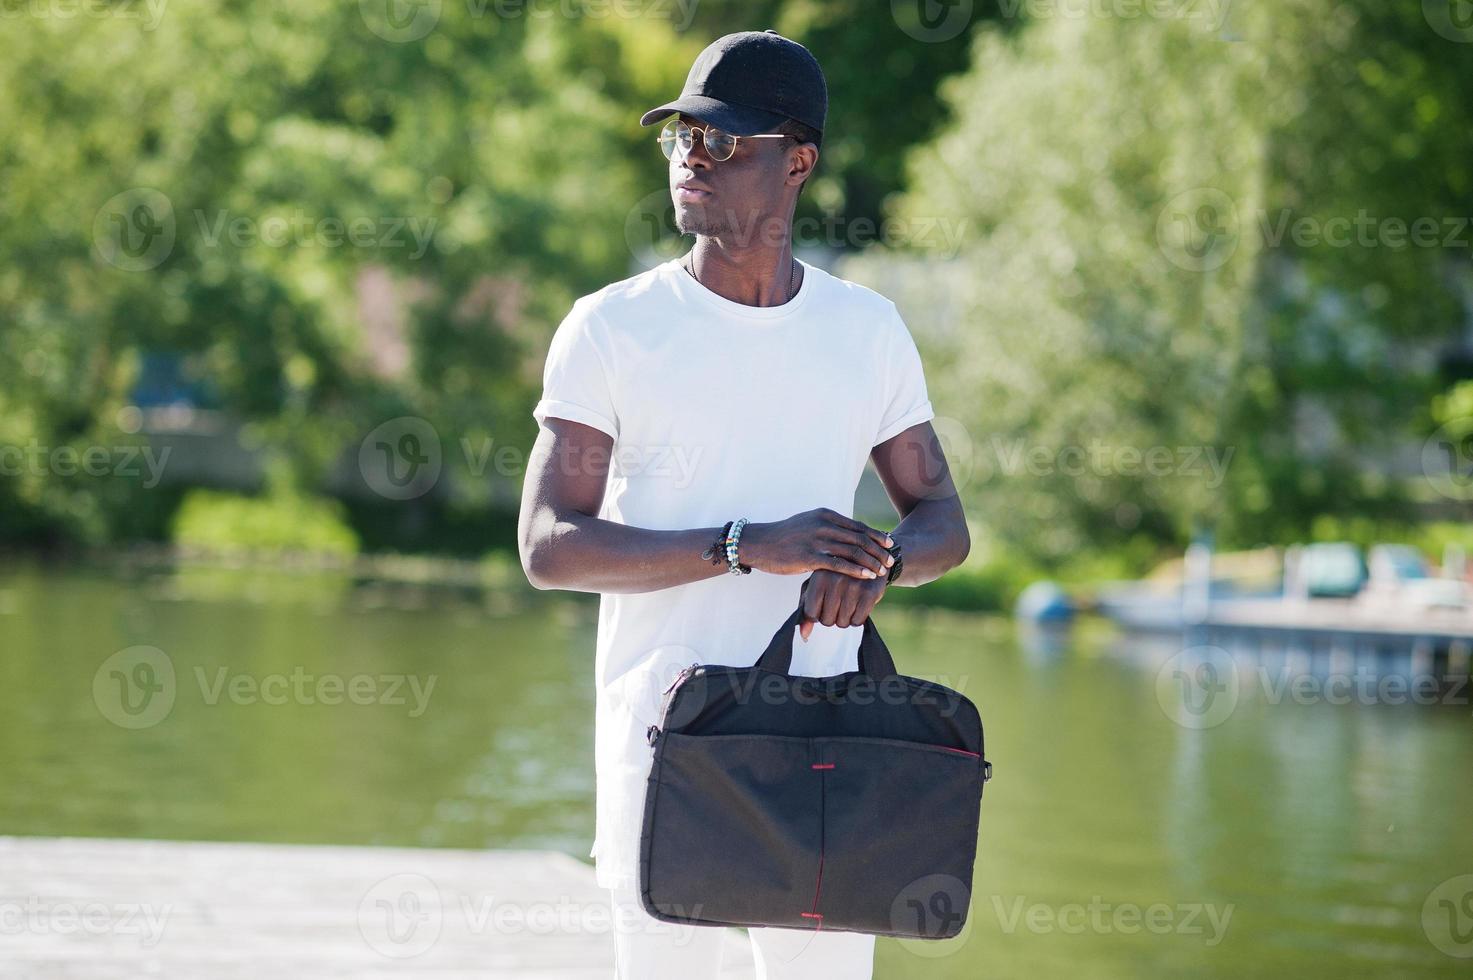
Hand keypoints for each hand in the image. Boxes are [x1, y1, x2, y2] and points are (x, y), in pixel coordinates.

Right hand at [739, 508, 894, 580]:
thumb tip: (847, 534)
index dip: (876, 536)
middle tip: (890, 561)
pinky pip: (839, 564)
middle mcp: (824, 524)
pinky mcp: (810, 556)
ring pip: (853, 551)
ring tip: (882, 571)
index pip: (858, 526)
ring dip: (871, 562)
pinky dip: (856, 570)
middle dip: (878, 551)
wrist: (758, 544)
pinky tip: (867, 577)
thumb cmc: (784, 537)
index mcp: (825, 514)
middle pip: (860, 538)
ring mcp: (817, 539)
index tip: (889, 546)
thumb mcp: (808, 524)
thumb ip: (828, 527)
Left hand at [798, 569, 888, 641]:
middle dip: (831, 617)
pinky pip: (858, 622)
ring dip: (844, 618)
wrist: (867, 561)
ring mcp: (853, 586)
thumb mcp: (816, 587)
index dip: (817, 615)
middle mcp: (835, 580)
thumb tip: (804, 636)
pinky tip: (858, 605)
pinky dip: (857, 619)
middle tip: (838, 603)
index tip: (823, 605)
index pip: (811, 614)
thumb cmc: (835, 578)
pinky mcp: (869, 593)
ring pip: (842, 623)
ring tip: (848, 603)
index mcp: (819, 578)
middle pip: (826, 620)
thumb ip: (806, 610)